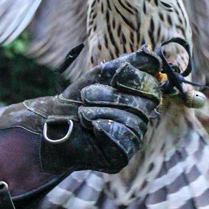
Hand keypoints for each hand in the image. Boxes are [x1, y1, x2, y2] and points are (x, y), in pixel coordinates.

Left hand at [0, 49, 162, 173]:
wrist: (54, 123)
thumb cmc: (79, 98)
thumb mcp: (103, 74)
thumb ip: (129, 63)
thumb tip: (151, 53)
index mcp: (140, 99)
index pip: (154, 86)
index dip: (134, 79)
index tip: (113, 77)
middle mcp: (141, 119)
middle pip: (144, 104)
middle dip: (112, 96)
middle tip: (86, 96)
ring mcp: (134, 139)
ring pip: (134, 122)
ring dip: (103, 112)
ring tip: (83, 113)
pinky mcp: (123, 155)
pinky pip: (125, 140)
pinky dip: (105, 129)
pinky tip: (92, 127)